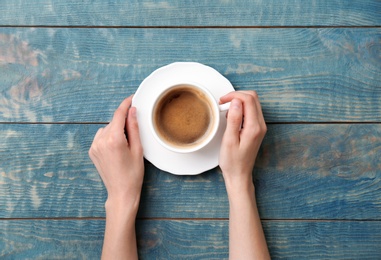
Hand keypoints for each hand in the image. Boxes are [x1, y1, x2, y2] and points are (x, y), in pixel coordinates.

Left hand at [89, 95, 143, 258]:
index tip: (131, 98)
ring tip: (127, 143)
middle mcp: (100, 141)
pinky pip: (101, 137)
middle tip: (135, 128)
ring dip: (116, 130)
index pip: (119, 114)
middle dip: (123, 121)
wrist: (121, 192)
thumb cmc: (132, 174)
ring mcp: (94, 146)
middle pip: (113, 122)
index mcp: (113, 139)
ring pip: (107, 129)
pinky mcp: (92, 151)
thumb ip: (133, 128)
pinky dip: (109, 137)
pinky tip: (118, 147)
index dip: (126, 104)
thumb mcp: (137, 149)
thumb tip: (132, 111)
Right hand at [219, 91, 269, 258]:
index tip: (222, 100)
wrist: (239, 175)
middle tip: (223, 103)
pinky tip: (232, 118)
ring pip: (253, 103)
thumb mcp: (229, 140)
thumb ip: (234, 120)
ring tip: (226, 112)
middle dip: (237, 96)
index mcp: (254, 127)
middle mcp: (260, 125)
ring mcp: (260, 127)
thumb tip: (236, 102)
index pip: (249, 99)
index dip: (234, 95)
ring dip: (239, 102)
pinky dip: (241, 109)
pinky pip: (251, 111)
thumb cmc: (232, 161)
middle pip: (253, 98)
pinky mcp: (256, 129)